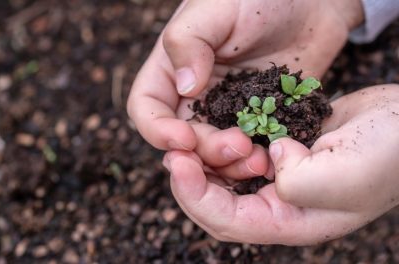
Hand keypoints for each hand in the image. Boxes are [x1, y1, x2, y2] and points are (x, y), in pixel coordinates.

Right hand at [127, 0, 362, 176]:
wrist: (311, 1)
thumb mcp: (217, 8)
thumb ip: (189, 42)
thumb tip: (184, 88)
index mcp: (173, 69)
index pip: (147, 108)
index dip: (157, 130)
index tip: (184, 139)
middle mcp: (196, 95)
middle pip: (184, 139)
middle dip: (204, 151)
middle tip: (237, 146)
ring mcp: (228, 110)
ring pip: (215, 152)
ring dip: (230, 164)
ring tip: (258, 158)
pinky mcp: (259, 120)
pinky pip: (250, 149)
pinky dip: (257, 159)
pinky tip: (273, 158)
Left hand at [164, 84, 398, 244]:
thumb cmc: (386, 155)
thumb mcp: (341, 177)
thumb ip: (296, 181)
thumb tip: (270, 159)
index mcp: (291, 222)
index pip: (227, 220)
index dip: (195, 195)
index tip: (177, 163)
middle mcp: (280, 205)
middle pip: (218, 203)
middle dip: (191, 180)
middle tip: (173, 151)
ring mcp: (279, 178)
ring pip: (226, 178)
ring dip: (206, 161)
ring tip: (189, 140)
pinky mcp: (282, 152)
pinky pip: (242, 154)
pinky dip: (225, 145)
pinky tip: (216, 129)